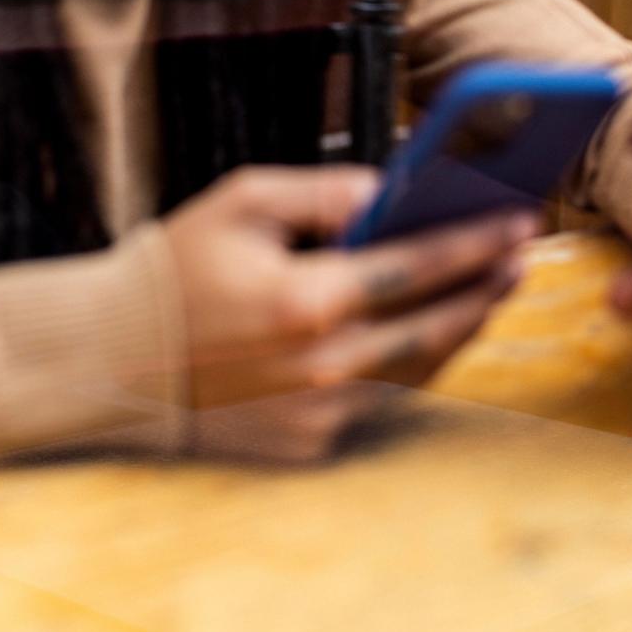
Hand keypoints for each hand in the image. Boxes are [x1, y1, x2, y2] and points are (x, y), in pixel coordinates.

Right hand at [161, 167, 539, 460]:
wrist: (110, 360)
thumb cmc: (177, 267)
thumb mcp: (243, 200)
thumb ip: (327, 190)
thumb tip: (393, 188)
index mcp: (307, 299)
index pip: (419, 265)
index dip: (478, 241)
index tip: (521, 221)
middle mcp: (322, 365)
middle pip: (437, 323)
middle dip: (487, 286)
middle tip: (520, 256)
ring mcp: (319, 413)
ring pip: (420, 368)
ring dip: (462, 327)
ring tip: (488, 289)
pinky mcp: (310, 443)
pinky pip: (384, 400)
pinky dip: (414, 364)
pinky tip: (434, 331)